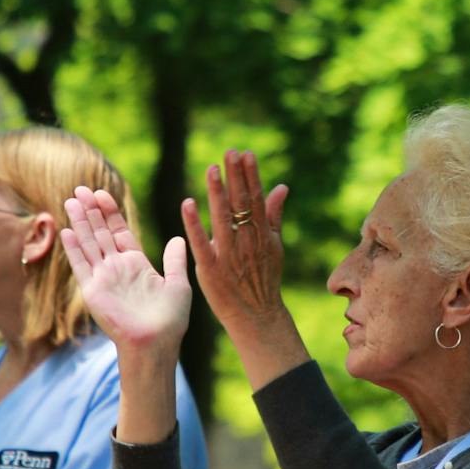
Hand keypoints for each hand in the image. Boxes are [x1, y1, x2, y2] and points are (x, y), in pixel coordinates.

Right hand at [61, 187, 190, 356]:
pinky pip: (81, 266)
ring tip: (71, 200)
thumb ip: (175, 261)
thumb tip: (178, 238)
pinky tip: (67, 231)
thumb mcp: (178, 284)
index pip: (119, 232)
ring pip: (89, 244)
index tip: (102, 193)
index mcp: (136, 264)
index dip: (110, 212)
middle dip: (91, 211)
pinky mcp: (93, 291)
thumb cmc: (170, 320)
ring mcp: (103, 279)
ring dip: (80, 223)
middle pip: (100, 233)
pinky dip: (74, 249)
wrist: (156, 344)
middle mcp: (117, 269)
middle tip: (81, 188)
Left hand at [180, 149, 290, 333]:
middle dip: (236, 177)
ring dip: (217, 193)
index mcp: (261, 234)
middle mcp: (246, 241)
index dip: (251, 176)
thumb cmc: (264, 279)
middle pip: (241, 204)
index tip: (245, 154)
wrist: (257, 315)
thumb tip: (282, 186)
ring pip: (222, 218)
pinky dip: (194, 223)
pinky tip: (187, 203)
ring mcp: (228, 255)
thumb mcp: (274, 246)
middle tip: (230, 152)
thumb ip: (274, 214)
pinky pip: (200, 242)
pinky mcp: (211, 269)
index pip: (256, 199)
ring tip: (212, 169)